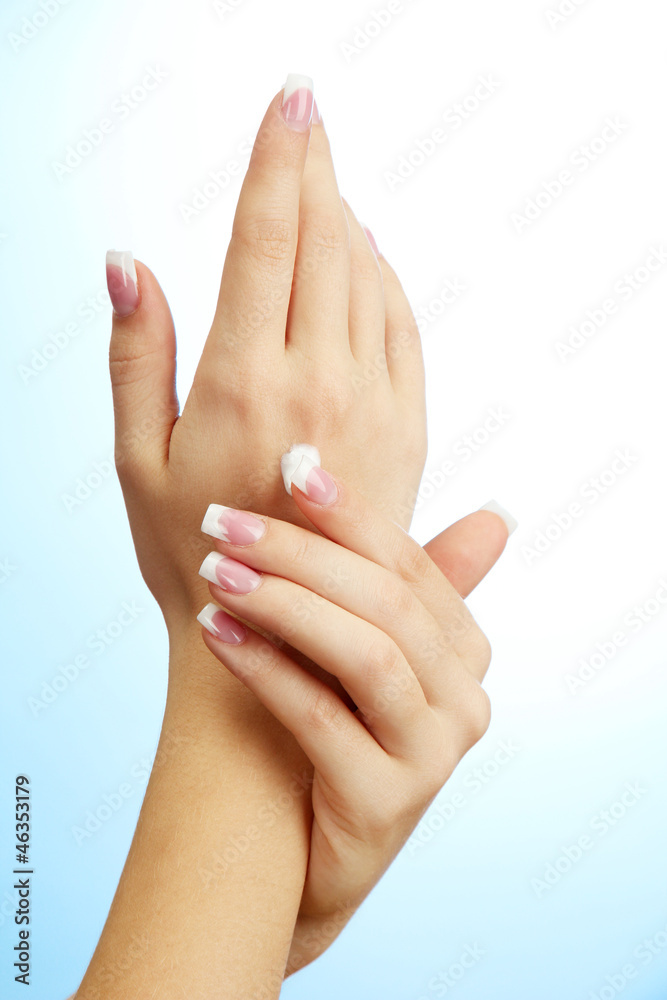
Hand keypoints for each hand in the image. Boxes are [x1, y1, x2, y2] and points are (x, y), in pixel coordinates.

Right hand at [107, 78, 426, 636]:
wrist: (288, 634)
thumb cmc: (192, 552)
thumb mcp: (138, 458)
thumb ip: (137, 354)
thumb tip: (127, 261)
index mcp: (245, 380)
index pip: (266, 238)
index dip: (278, 160)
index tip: (291, 99)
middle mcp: (318, 381)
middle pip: (323, 240)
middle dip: (314, 168)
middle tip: (308, 113)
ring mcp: (373, 404)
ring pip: (366, 275)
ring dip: (347, 215)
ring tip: (327, 171)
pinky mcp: (407, 427)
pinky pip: (402, 326)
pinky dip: (383, 277)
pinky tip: (365, 253)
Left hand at [197, 455, 512, 972]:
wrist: (295, 853)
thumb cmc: (326, 731)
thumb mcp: (355, 649)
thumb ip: (400, 582)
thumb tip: (491, 513)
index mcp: (465, 650)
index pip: (408, 562)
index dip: (350, 512)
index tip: (291, 462)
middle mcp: (465, 699)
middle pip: (387, 601)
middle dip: (301, 551)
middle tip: (224, 519)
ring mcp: (434, 755)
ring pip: (365, 653)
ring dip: (283, 601)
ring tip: (215, 569)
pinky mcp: (389, 802)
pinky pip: (321, 718)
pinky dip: (266, 667)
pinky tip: (214, 631)